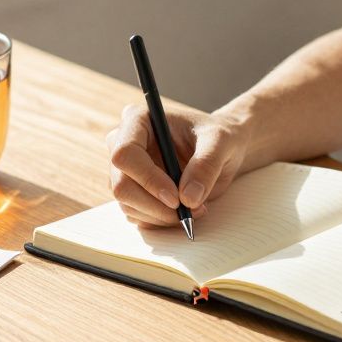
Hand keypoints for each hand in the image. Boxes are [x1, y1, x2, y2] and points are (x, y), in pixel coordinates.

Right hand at [106, 105, 249, 226]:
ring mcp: (126, 170)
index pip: (125, 154)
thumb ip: (206, 165)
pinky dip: (161, 220)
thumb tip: (188, 198)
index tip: (175, 198)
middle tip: (187, 211)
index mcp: (138, 120)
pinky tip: (185, 211)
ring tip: (196, 208)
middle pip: (121, 184)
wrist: (221, 151)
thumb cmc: (218, 137)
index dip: (147, 179)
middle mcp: (123, 144)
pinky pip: (137, 215)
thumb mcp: (220, 143)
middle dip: (154, 205)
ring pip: (128, 204)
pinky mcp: (133, 191)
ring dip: (161, 215)